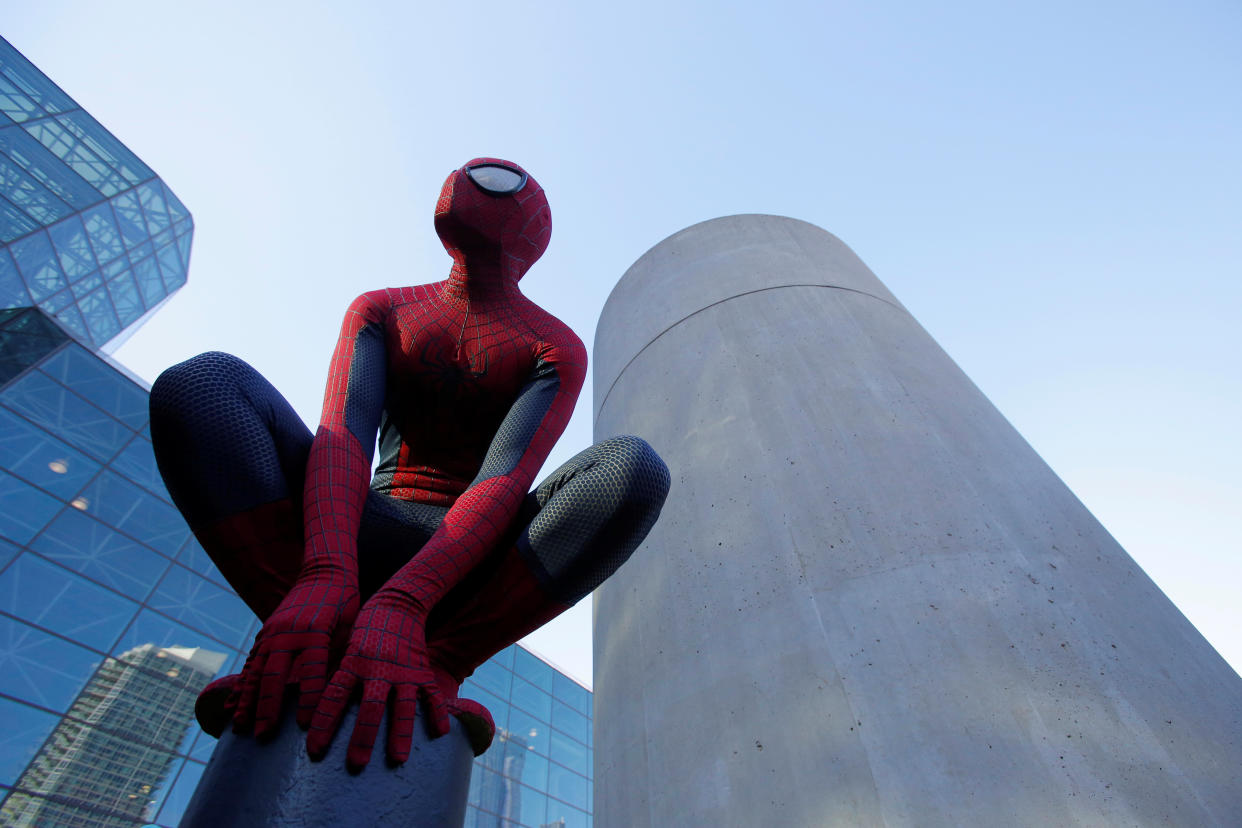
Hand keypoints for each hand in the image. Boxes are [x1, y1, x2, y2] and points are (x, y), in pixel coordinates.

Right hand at [232, 567, 358, 737]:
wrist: (325, 571)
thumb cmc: (345, 602)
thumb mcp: (350, 627)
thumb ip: (340, 656)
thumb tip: (338, 692)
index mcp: (315, 632)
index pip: (312, 672)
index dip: (308, 700)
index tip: (304, 726)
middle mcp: (288, 633)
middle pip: (274, 676)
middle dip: (267, 708)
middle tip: (263, 736)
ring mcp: (273, 632)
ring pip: (255, 671)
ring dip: (247, 700)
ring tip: (239, 726)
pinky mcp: (266, 631)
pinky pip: (251, 661)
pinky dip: (242, 683)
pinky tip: (235, 702)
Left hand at [306, 591, 449, 766]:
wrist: (398, 602)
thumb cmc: (364, 629)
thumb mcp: (344, 648)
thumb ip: (336, 677)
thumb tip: (313, 705)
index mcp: (352, 664)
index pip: (334, 698)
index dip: (323, 725)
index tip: (315, 749)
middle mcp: (377, 669)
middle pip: (369, 708)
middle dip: (362, 738)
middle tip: (356, 764)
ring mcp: (402, 671)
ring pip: (402, 706)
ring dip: (399, 733)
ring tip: (398, 759)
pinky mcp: (421, 669)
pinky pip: (431, 694)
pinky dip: (437, 713)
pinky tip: (441, 734)